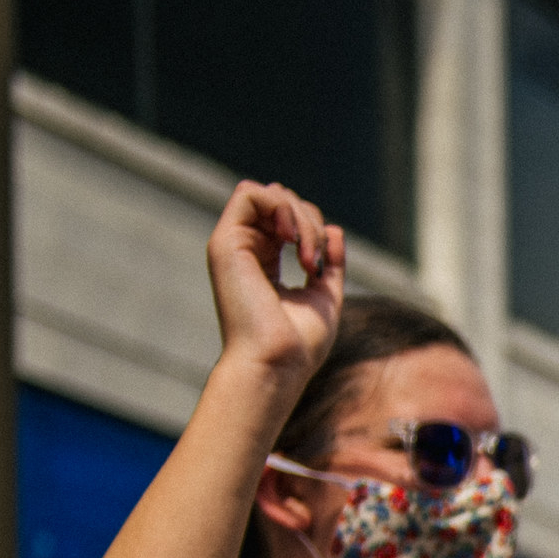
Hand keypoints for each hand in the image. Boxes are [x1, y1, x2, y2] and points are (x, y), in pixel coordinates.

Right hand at [205, 181, 344, 386]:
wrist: (276, 364)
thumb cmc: (299, 344)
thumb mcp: (324, 296)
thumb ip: (330, 264)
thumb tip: (334, 229)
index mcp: (264, 261)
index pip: (289, 219)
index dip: (313, 228)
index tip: (321, 265)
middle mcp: (245, 250)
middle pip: (281, 201)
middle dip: (310, 221)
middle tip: (315, 262)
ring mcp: (233, 245)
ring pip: (268, 194)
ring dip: (301, 217)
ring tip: (308, 258)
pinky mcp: (224, 243)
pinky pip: (249, 193)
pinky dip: (281, 208)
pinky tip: (292, 239)